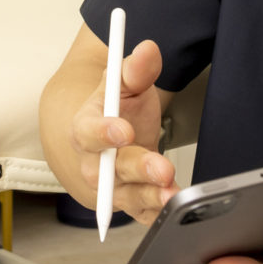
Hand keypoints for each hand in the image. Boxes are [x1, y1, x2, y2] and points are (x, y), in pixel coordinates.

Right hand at [67, 38, 175, 221]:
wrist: (117, 136)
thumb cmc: (118, 109)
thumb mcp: (125, 84)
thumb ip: (135, 69)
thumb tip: (148, 49)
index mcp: (86, 129)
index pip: (89, 133)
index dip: (105, 133)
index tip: (124, 130)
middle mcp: (95, 164)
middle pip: (112, 171)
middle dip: (138, 170)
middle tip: (160, 168)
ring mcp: (113, 188)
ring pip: (129, 197)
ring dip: (151, 197)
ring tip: (172, 194)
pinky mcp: (133, 203)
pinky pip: (145, 214)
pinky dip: (160, 214)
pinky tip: (176, 207)